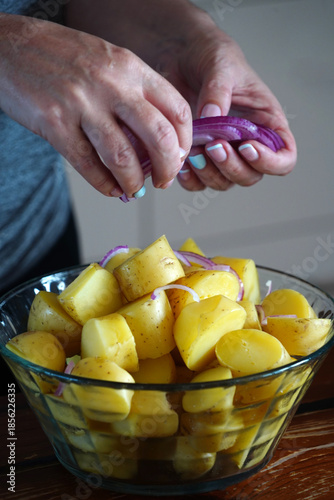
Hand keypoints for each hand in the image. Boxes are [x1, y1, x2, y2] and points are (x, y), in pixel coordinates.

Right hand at [0, 13, 191, 197]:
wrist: (9, 46)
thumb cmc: (61, 57)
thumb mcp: (108, 62)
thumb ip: (134, 94)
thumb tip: (156, 140)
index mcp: (130, 67)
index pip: (176, 109)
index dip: (185, 141)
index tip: (180, 157)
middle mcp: (110, 84)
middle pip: (159, 136)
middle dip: (168, 167)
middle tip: (163, 181)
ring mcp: (81, 104)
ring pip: (123, 157)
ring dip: (133, 182)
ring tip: (133, 189)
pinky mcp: (54, 124)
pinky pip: (88, 165)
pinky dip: (103, 185)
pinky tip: (110, 189)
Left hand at [75, 0, 296, 192]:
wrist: (180, 56)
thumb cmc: (211, 56)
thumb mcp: (220, 65)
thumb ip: (218, 92)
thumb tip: (212, 118)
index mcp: (266, 124)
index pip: (283, 158)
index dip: (270, 162)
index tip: (248, 147)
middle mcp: (248, 144)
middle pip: (250, 176)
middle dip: (232, 167)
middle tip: (213, 146)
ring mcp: (223, 154)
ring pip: (224, 182)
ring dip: (210, 174)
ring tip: (194, 153)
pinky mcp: (199, 158)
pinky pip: (199, 182)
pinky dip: (191, 179)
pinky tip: (181, 165)